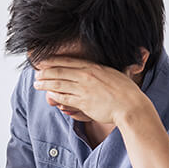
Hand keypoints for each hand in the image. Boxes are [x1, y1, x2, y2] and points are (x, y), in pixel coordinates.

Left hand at [33, 56, 150, 124]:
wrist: (131, 106)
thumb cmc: (127, 92)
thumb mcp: (115, 74)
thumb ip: (104, 71)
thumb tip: (101, 68)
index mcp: (93, 67)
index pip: (68, 61)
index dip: (52, 61)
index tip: (43, 61)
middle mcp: (86, 76)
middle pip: (59, 71)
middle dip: (45, 72)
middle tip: (36, 74)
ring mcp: (84, 89)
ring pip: (58, 84)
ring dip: (45, 84)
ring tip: (37, 84)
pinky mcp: (83, 102)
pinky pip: (64, 98)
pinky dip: (54, 96)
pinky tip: (48, 95)